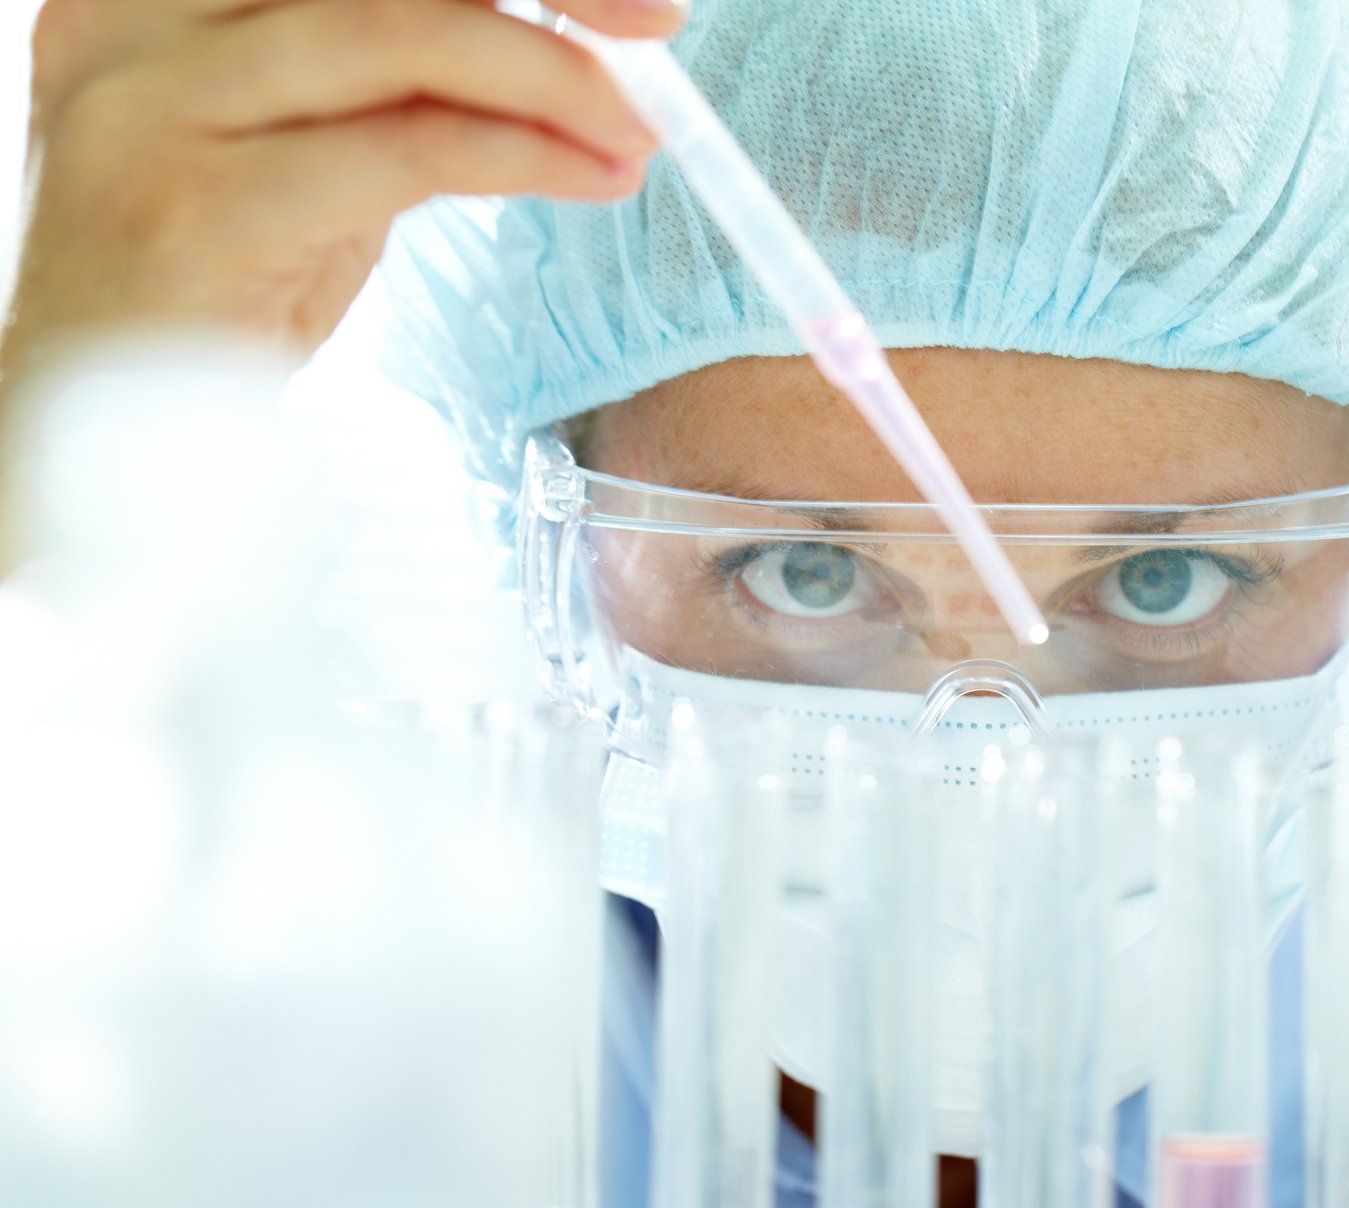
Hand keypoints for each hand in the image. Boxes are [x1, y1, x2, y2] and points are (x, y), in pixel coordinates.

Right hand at [2, 0, 681, 373]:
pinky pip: (399, 150)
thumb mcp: (312, 150)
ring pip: (399, 34)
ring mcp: (152, 108)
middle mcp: (136, 20)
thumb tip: (566, 42)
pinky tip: (589, 175)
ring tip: (635, 129)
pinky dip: (520, 154)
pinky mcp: (196, 209)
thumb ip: (401, 82)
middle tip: (655, 30)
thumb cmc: (215, 284)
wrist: (94, 427)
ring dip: (548, 76)